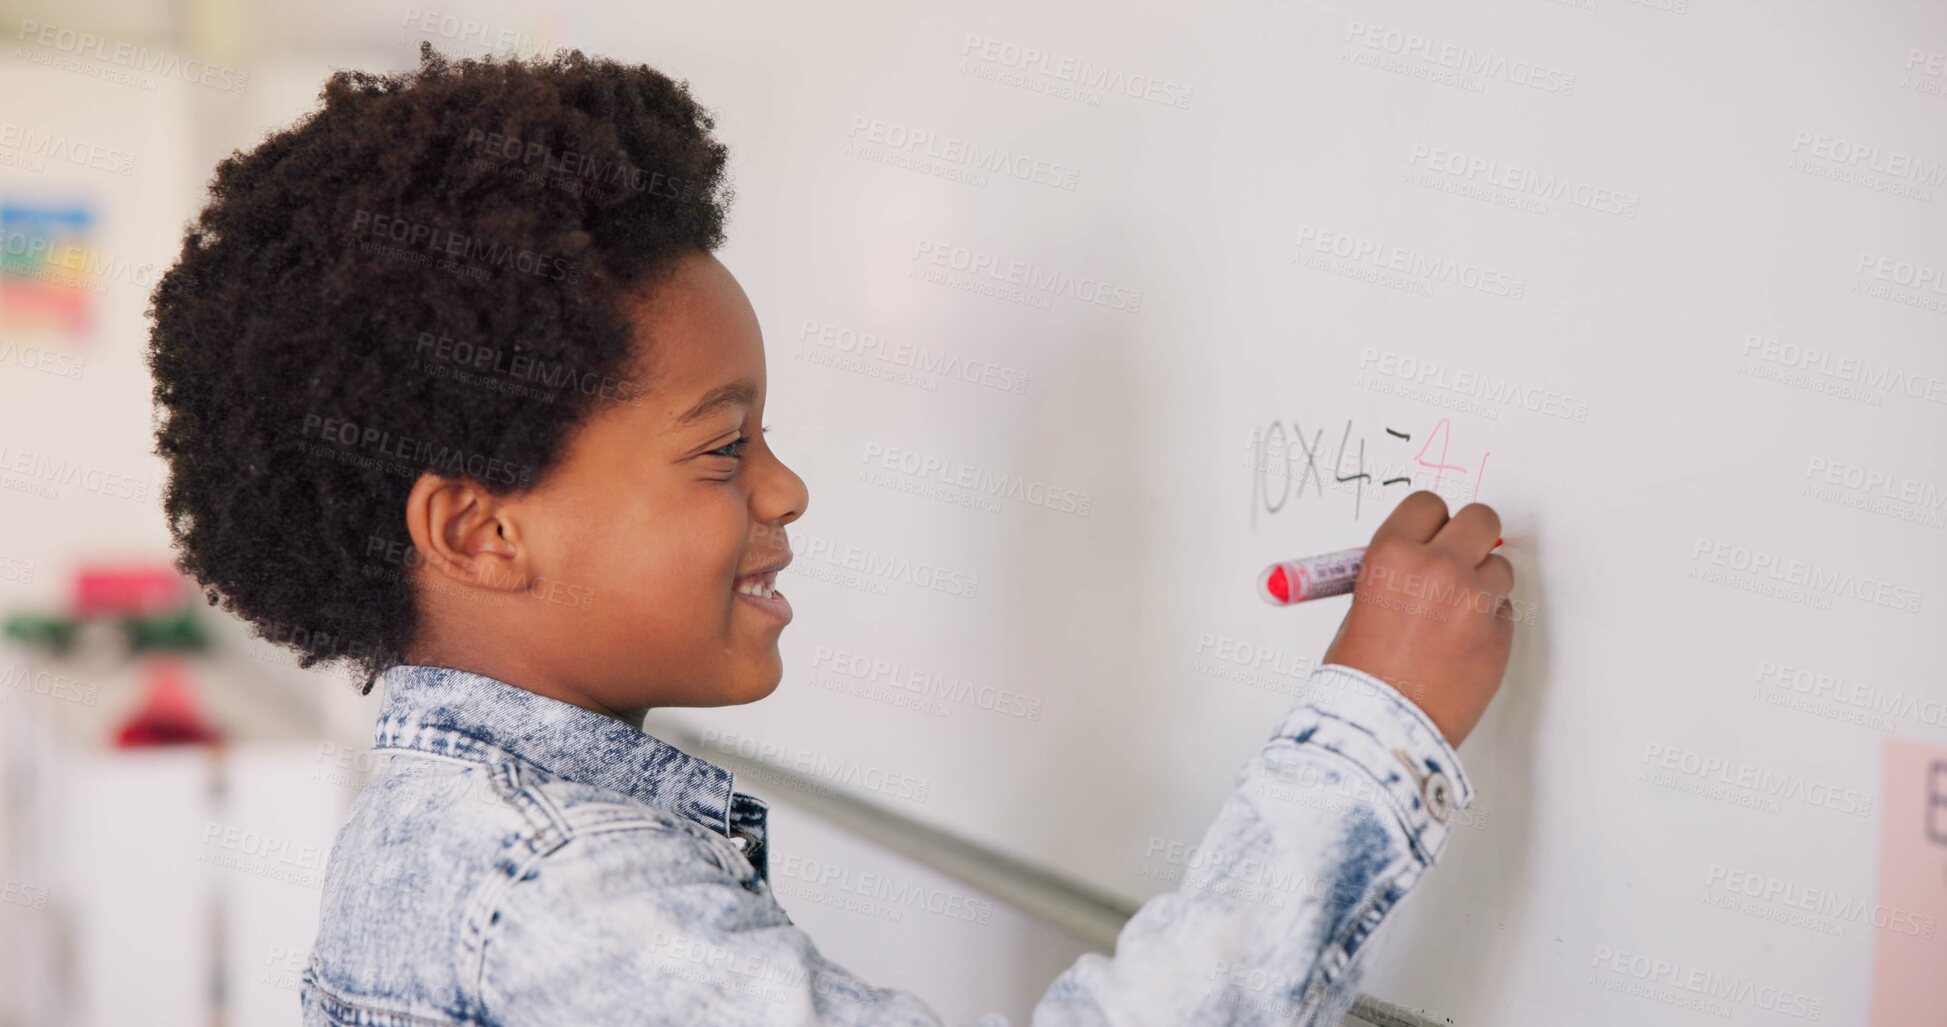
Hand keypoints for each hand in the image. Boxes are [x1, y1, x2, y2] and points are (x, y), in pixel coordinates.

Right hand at [1321, 491, 1514, 746]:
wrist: (1381, 727)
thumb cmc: (1359, 673)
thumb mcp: (1361, 604)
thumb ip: (1398, 574)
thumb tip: (1425, 556)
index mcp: (1392, 555)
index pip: (1428, 504)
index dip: (1430, 522)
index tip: (1431, 536)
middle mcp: (1438, 567)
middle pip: (1480, 519)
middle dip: (1471, 536)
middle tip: (1460, 558)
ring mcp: (1474, 600)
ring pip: (1500, 567)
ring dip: (1484, 583)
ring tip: (1455, 616)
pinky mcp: (1500, 634)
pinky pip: (1504, 611)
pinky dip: (1488, 623)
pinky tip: (1461, 647)